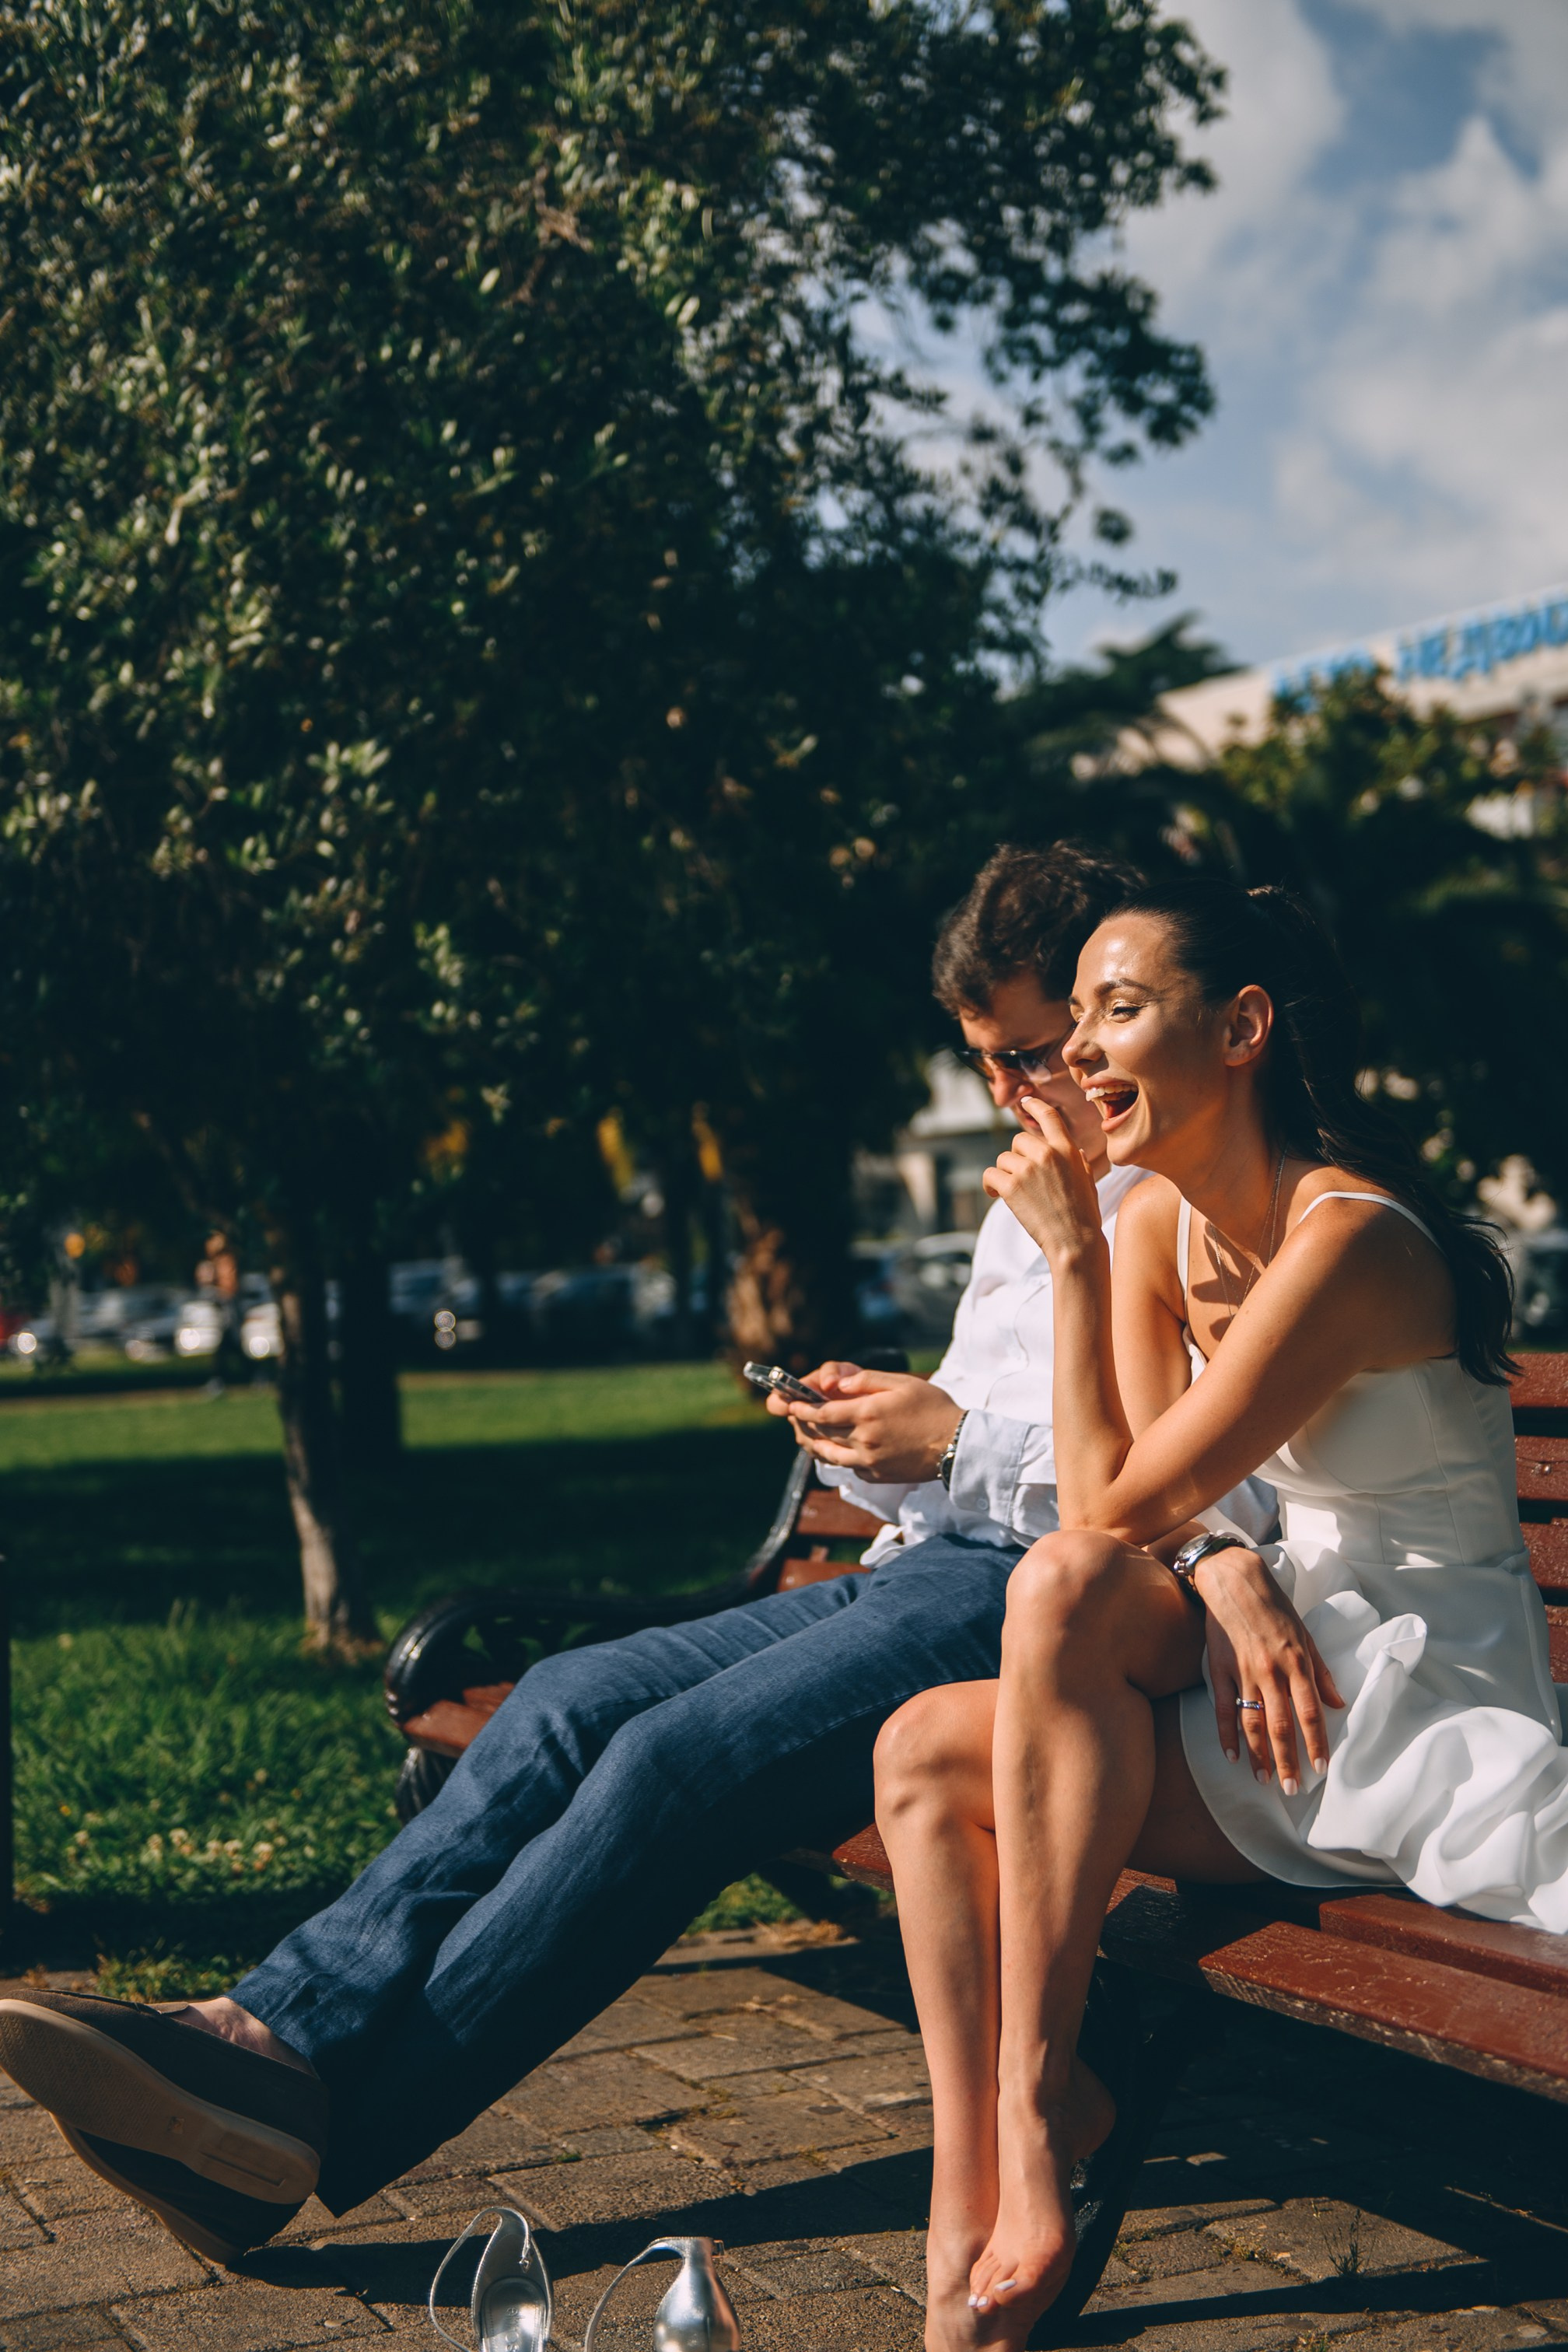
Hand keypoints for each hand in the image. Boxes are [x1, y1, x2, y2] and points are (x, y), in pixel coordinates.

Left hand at [765, 1362, 961, 1483]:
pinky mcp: (876, 1476)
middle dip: (803, 1424)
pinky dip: (837, 1457)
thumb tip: (838, 1385)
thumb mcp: (902, 1383)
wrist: (956, 1444)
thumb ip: (867, 1380)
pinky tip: (835, 1449)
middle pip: (821, 1433)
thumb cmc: (932, 1408)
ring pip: (829, 1454)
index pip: (821, 1413)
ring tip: (806, 1434)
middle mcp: (863, 1440)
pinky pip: (848, 1467)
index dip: (801, 1409)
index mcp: (867, 1413)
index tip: (790, 1404)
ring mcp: (869, 1462)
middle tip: (793, 1415)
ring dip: (814, 1443)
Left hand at [980, 1097, 1102, 1265]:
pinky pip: (990, 1175)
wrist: (1075, 1241)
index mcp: (1067, 1150)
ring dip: (1005, 1174)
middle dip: (1018, 1157)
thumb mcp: (1087, 1180)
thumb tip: (1074, 1150)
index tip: (1026, 1102)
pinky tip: (996, 1195)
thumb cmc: (1084, 1214)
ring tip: (1017, 1193)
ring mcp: (1028, 1169)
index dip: (1034, 1106)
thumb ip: (1077, 1161)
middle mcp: (1047, 1153)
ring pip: (1004, 1159)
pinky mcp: (1011, 1186)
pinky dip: (990, 1185)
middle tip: (1024, 1179)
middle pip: (1018, 1140)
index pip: (1048, 1117)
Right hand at [1196, 1548, 1344, 1792]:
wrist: (1235, 1580)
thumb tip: (1338, 1703)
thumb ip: (1321, 1672)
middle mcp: (1272, 1671)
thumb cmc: (1274, 1606)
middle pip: (1281, 1725)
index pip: (1310, 1712)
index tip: (1320, 1769)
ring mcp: (1243, 1672)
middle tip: (1291, 1789)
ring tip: (1264, 1779)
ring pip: (1252, 1722)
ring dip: (1259, 1754)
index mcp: (1297, 1663)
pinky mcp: (1220, 1669)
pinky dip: (1226, 1735)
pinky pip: (1224, 1709)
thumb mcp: (1306, 1635)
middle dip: (1287, 1760)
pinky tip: (1232, 1756)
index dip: (1316, 1743)